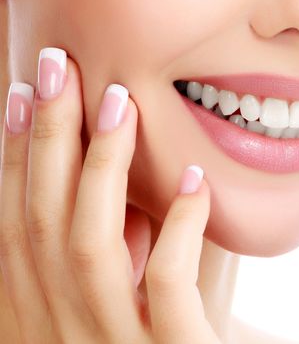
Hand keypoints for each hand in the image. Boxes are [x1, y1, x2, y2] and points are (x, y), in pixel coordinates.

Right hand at [0, 47, 219, 342]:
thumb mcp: (119, 309)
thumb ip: (109, 260)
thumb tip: (110, 189)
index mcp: (42, 322)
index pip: (18, 228)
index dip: (14, 159)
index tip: (21, 95)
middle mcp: (64, 335)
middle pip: (42, 224)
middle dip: (47, 140)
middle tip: (58, 68)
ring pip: (89, 246)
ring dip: (101, 168)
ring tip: (120, 102)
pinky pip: (165, 285)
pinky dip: (178, 228)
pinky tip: (193, 181)